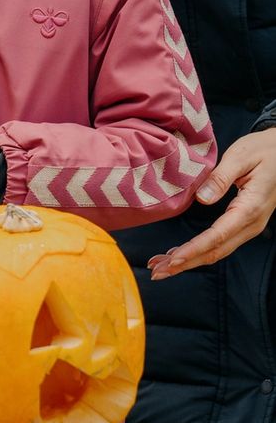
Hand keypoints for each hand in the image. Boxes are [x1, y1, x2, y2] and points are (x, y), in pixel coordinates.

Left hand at [148, 129, 275, 279]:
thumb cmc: (264, 150)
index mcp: (250, 207)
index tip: (172, 260)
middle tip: (157, 271)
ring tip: (161, 267)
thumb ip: (221, 177)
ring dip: (189, 261)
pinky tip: (179, 255)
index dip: (193, 250)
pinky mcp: (244, 222)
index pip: (218, 236)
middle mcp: (251, 222)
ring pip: (217, 251)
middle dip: (186, 263)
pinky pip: (221, 243)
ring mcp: (249, 225)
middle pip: (216, 251)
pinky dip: (198, 252)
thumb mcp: (241, 156)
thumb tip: (202, 199)